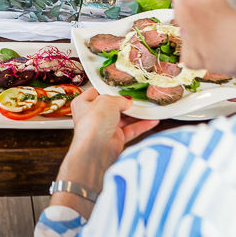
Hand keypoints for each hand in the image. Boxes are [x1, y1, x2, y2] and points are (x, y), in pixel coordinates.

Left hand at [53, 89, 156, 214]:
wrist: (95, 149)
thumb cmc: (93, 123)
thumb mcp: (107, 101)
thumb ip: (119, 99)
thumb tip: (127, 100)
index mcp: (84, 104)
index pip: (97, 93)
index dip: (109, 90)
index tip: (121, 87)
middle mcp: (93, 116)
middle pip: (112, 106)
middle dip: (125, 103)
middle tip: (138, 98)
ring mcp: (104, 128)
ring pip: (123, 119)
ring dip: (136, 115)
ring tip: (149, 108)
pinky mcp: (115, 139)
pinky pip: (131, 130)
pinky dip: (141, 125)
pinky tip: (151, 121)